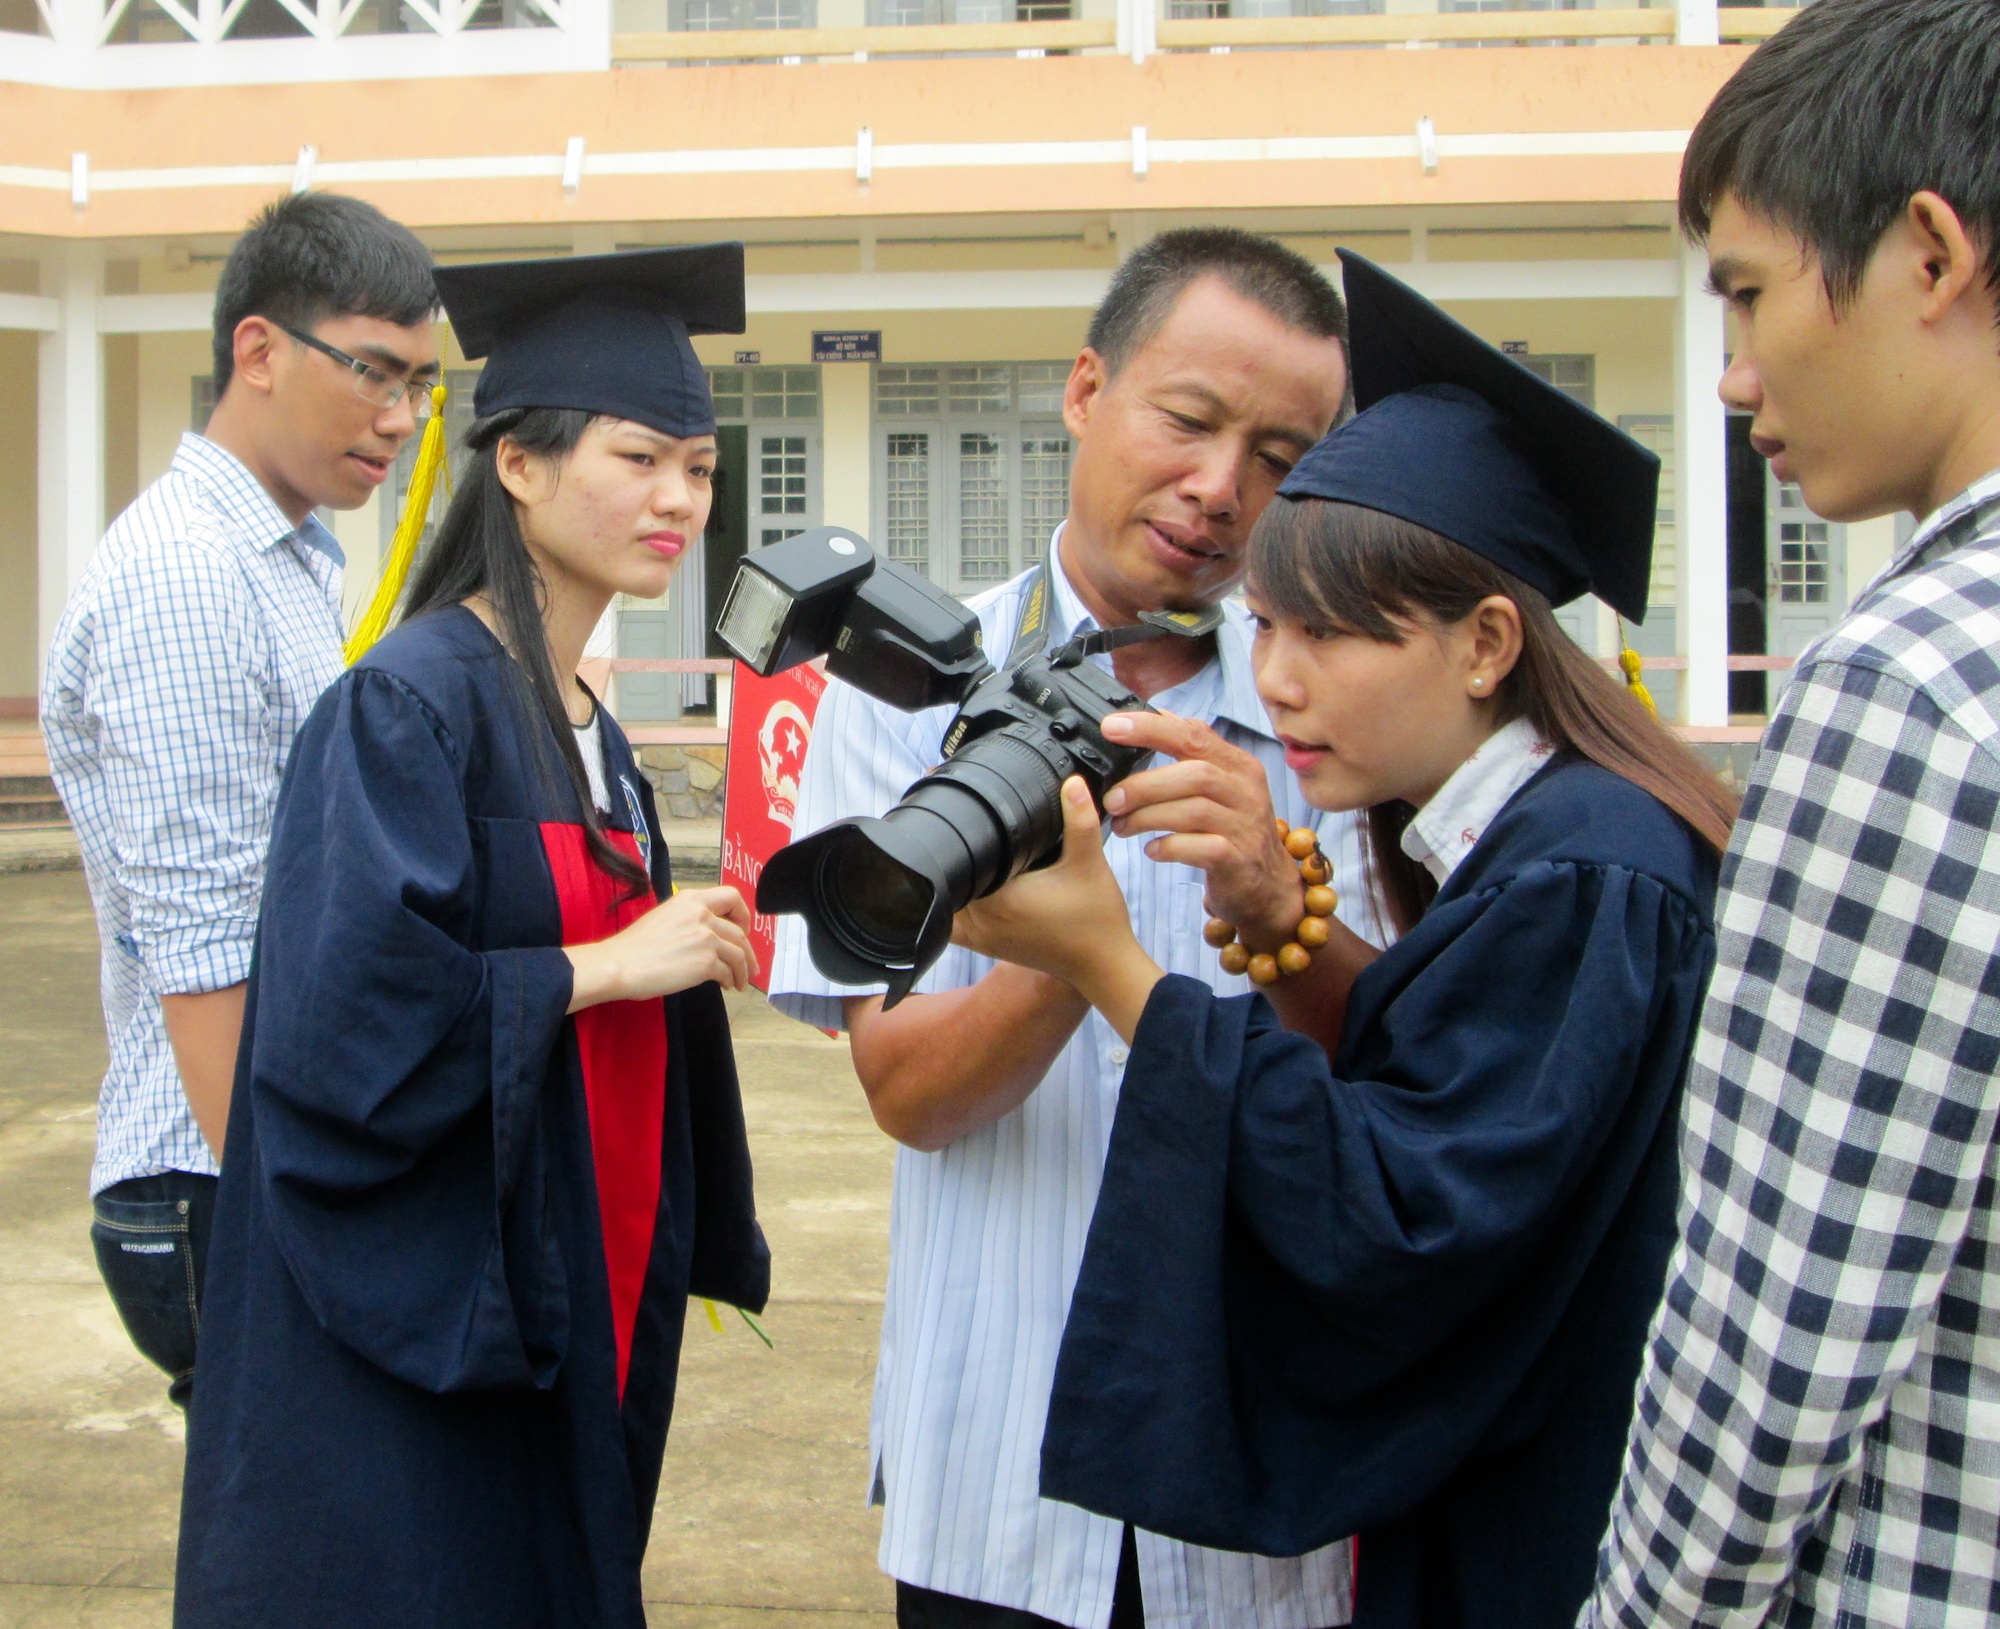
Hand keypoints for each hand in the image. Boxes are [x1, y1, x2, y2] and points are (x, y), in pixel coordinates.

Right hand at [566, 885, 757, 1010]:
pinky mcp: (706, 962)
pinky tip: (725, 985)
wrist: (620, 964)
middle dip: (748, 951)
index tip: (742, 929)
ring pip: (739, 954)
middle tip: (749, 965)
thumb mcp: (665, 917)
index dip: (742, 914)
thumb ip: (690, 920)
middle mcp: (702, 914)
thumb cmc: (635, 946)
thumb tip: (708, 935)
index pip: (731, 896)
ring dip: (742, 971)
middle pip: (740, 932)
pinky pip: (728, 972)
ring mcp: (706, 938)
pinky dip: (730, 980)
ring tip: (739, 982)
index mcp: (691, 899)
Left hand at [953, 777, 1138, 985]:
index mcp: (999, 898)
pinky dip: (953, 904)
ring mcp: (983, 937)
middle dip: (948, 849)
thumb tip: (1073, 783)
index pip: (957, 859)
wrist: (1103, 965)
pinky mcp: (988, 946)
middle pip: (946, 877)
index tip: (952, 809)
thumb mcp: (1090, 864)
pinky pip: (954, 925)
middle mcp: (983, 921)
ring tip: (958, 848)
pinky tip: (966, 885)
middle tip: (955, 820)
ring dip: (948, 877)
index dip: (952, 832)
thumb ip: (1080, 821)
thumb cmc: (1097, 919)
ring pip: (945, 901)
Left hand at [1100, 712, 1304, 949]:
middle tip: (1112, 799)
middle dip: (1145, 784)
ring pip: (1194, 811)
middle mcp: (1246, 791)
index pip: (1194, 735)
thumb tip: (1161, 713)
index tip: (1111, 727)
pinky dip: (1169, 846)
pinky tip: (1152, 849)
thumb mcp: (1223, 784)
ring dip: (1148, 817)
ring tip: (1123, 826)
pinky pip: (1200, 848)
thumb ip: (1195, 750)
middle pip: (1194, 773)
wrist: (1268, 884)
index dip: (1151, 729)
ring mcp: (1245, 826)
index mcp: (1239, 765)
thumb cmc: (1235, 829)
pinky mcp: (1239, 859)